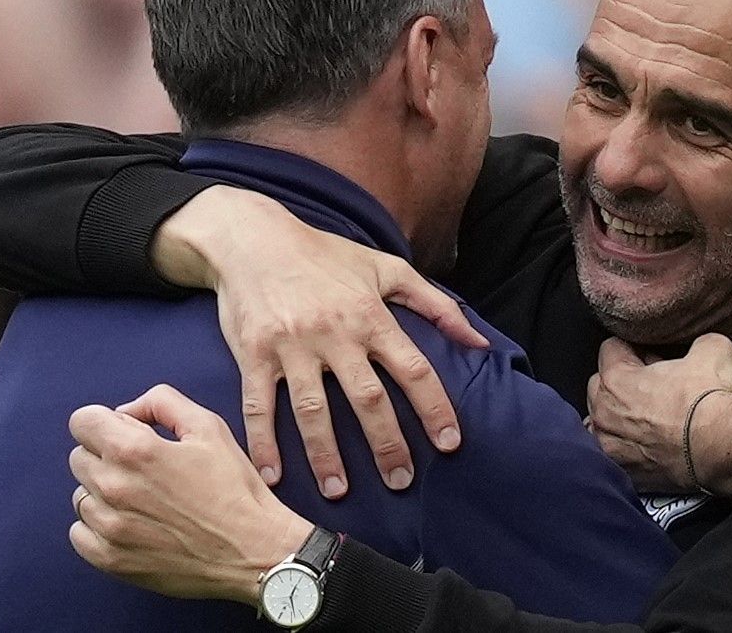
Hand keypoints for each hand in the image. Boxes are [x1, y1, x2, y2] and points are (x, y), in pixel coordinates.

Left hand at [68, 384, 314, 604]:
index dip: (106, 422)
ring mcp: (108, 527)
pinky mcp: (109, 559)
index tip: (126, 434)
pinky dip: (99, 526)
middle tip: (146, 468)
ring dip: (105, 492)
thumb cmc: (235, 489)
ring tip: (146, 500)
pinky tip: (134, 523)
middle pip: (79, 457)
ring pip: (81, 495)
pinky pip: (79, 532)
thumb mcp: (210, 427)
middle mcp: (113, 487)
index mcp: (135, 450)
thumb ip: (162, 403)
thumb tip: (126, 411)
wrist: (252, 550)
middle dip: (106, 454)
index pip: (82, 422)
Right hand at [154, 187, 488, 496]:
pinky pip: (259, 405)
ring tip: (339, 492)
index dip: (435, 409)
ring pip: (313, 410)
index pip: (413, 370)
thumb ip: (436, 304)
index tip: (449, 444)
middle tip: (400, 481)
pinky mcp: (253, 354)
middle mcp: (334, 333)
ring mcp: (292, 346)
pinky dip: (264, 443)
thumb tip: (480, 341)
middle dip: (387, 444)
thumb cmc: (326, 256)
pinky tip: (273, 476)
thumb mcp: (386, 269)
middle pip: (367, 398)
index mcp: (371, 315)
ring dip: (326, 454)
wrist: (252, 239)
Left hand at [587, 334, 731, 496]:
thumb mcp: (712, 350)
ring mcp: (611, 445)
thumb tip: (701, 345)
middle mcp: (604, 412)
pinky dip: (626, 447)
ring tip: (647, 416)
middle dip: (621, 381)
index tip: (650, 355)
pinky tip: (647, 443)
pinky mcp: (625, 471)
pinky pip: (615, 453)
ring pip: (603, 422)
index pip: (611, 348)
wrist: (722, 448)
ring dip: (618, 415)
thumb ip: (697, 342)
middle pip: (600, 385)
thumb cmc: (710, 401)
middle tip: (651, 384)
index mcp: (615, 379)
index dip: (634, 347)